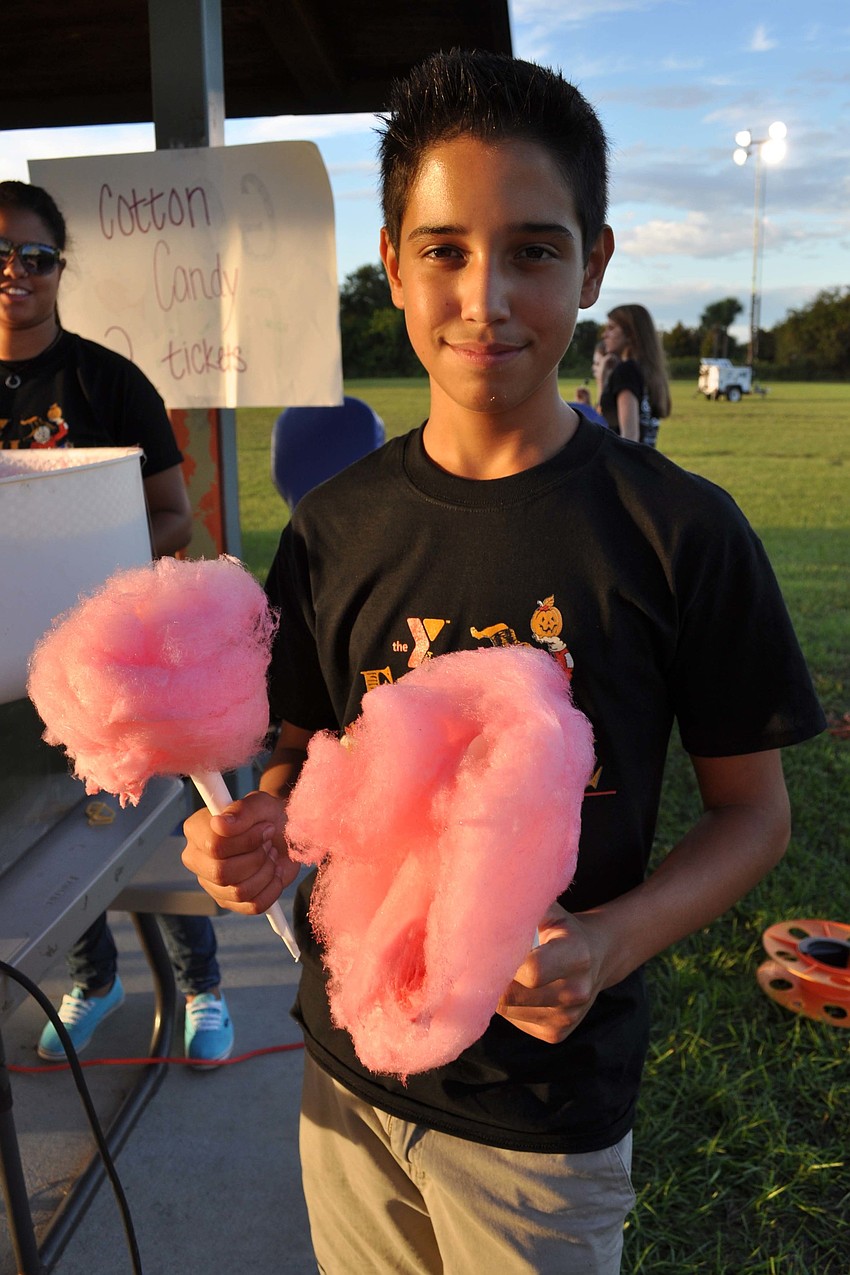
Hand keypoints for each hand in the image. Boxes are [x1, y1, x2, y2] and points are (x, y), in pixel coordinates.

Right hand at [181, 791, 298, 914]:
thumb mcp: (259, 805)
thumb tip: (220, 824)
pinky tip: (274, 872)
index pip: (213, 846)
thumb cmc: (266, 816)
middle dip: (256, 858)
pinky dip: (272, 888)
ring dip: (266, 871)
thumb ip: (241, 811)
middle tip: (269, 843)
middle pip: (222, 872)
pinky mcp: (230, 902)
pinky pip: (253, 906)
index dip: (246, 840)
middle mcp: (197, 859)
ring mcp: (212, 884)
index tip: (265, 827)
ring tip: (271, 855)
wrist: (284, 832)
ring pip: (239, 891)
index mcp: (197, 831)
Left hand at [496, 903, 608, 1043]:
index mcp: (576, 954)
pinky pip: (516, 1023)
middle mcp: (576, 991)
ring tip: (504, 973)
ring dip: (498, 995)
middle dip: (491, 981)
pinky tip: (519, 989)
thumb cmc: (563, 929)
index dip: (503, 964)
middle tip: (480, 964)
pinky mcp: (558, 1034)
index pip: (531, 971)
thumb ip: (523, 907)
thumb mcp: (550, 910)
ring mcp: (568, 1017)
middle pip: (514, 997)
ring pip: (509, 1012)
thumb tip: (486, 903)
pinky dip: (509, 1007)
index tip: (486, 952)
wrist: (598, 957)